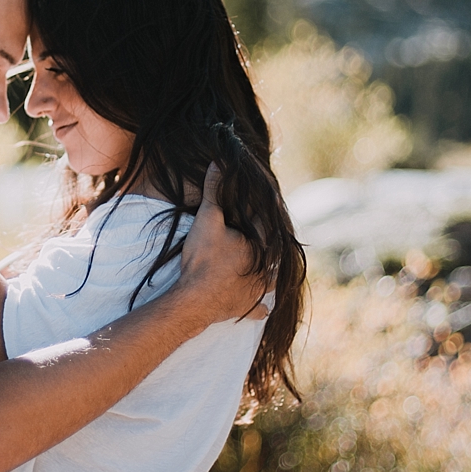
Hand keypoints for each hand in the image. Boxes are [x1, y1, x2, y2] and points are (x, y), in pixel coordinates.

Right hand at [178, 164, 269, 322]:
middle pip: (275, 252)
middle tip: (276, 233)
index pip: (270, 222)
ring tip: (275, 269)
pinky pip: (258, 307)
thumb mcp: (206, 219)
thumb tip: (218, 163)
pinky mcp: (245, 306)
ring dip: (274, 274)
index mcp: (259, 244)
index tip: (274, 200)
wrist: (194, 299)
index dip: (270, 210)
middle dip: (275, 242)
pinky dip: (260, 307)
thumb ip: (213, 191)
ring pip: (273, 279)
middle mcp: (264, 267)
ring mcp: (256, 289)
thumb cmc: (203, 259)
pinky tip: (265, 308)